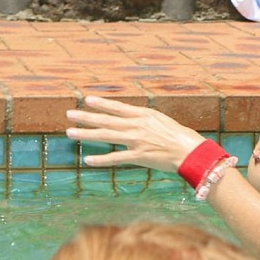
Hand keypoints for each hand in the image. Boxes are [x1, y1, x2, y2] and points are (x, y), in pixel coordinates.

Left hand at [65, 95, 204, 173]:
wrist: (190, 151)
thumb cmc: (178, 135)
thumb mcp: (160, 120)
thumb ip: (142, 119)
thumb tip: (128, 118)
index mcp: (143, 115)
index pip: (117, 107)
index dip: (101, 103)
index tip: (86, 99)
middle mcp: (137, 126)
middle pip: (106, 120)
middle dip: (86, 117)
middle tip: (69, 114)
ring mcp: (136, 141)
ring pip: (106, 136)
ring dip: (87, 134)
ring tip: (70, 132)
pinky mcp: (138, 156)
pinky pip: (116, 158)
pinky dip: (101, 160)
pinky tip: (87, 160)